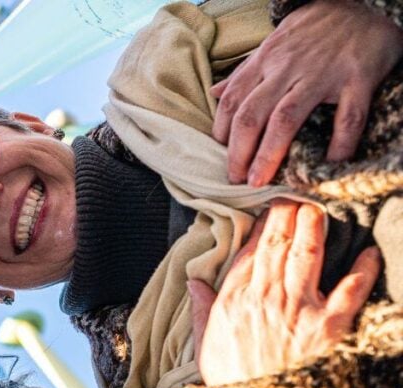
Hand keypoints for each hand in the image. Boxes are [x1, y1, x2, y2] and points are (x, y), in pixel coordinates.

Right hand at [188, 201, 379, 385]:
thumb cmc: (233, 383)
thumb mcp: (205, 345)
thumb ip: (202, 309)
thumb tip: (194, 281)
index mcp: (234, 300)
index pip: (249, 251)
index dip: (260, 226)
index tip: (269, 208)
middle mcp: (264, 298)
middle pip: (277, 244)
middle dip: (287, 214)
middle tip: (296, 194)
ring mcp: (297, 309)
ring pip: (306, 255)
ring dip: (315, 226)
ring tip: (320, 208)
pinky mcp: (329, 326)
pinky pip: (350, 288)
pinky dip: (363, 267)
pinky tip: (370, 250)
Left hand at [211, 0, 402, 186]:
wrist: (364, 5)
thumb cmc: (313, 31)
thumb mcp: (274, 44)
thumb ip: (245, 72)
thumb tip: (214, 95)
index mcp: (267, 60)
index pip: (234, 100)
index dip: (222, 131)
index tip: (220, 154)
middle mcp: (289, 68)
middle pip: (253, 114)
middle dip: (239, 151)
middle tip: (235, 178)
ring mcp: (323, 74)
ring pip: (287, 118)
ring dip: (269, 154)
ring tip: (260, 180)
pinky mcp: (357, 78)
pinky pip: (348, 116)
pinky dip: (339, 143)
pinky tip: (329, 164)